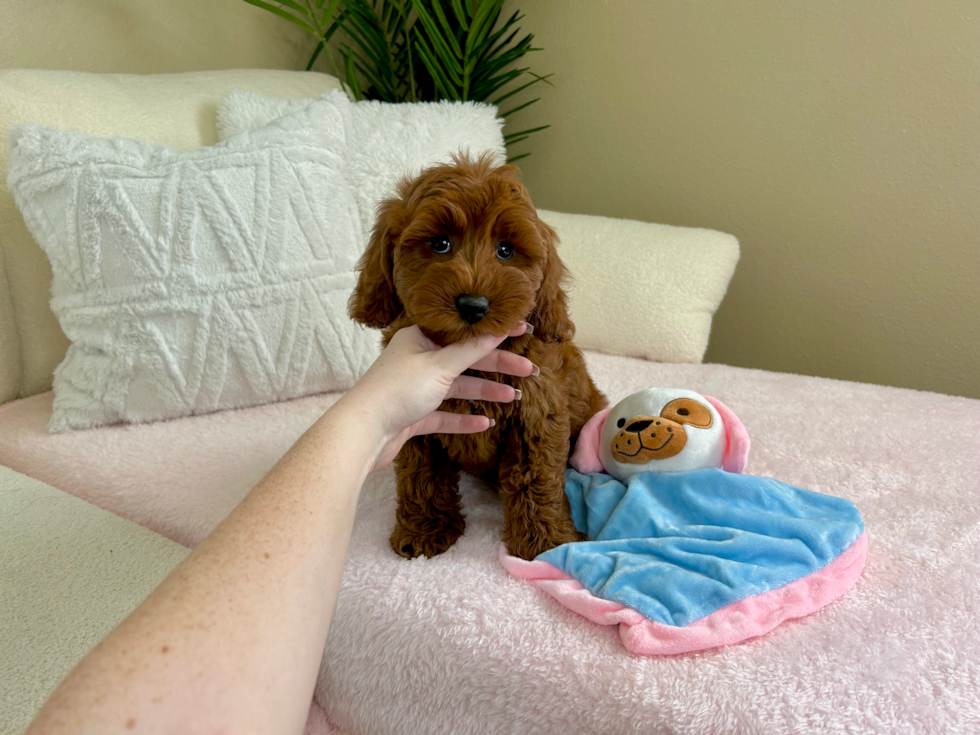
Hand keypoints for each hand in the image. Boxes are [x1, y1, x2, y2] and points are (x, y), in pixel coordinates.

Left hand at [340, 323, 534, 471]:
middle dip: (497, 364)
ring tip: (513, 397)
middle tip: (529, 369)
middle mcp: (418, 360)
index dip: (493, 331)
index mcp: (420, 338)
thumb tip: (498, 327)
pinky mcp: (413, 416)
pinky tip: (486, 423)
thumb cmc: (398, 390)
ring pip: (457, 388)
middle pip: (464, 359)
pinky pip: (444, 414)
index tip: (522, 330)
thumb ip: (471, 350)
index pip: (463, 331)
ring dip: (485, 391)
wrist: (363, 432)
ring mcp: (416, 389)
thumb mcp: (439, 365)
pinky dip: (464, 418)